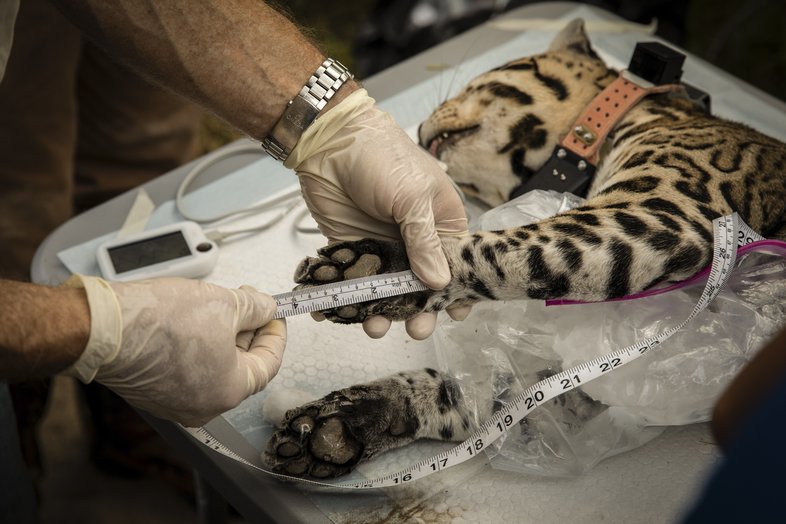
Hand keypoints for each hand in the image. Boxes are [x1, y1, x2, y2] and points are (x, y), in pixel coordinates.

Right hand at [63, 275, 285, 426]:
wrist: (103, 327)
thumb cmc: (158, 321)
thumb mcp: (224, 303)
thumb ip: (255, 308)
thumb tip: (266, 308)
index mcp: (229, 391)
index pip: (269, 363)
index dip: (275, 333)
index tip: (274, 314)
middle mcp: (204, 406)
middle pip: (242, 368)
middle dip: (248, 332)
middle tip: (248, 304)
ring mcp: (176, 403)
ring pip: (215, 369)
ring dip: (224, 338)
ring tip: (220, 307)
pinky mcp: (154, 393)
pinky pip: (189, 372)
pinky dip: (199, 349)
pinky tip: (195, 323)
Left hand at [285, 89, 470, 338]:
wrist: (328, 140)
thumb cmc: (381, 158)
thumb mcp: (411, 197)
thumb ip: (423, 241)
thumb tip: (439, 282)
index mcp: (439, 223)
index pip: (455, 264)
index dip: (457, 291)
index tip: (456, 315)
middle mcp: (412, 240)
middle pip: (420, 285)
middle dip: (419, 310)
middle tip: (415, 330)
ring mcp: (381, 247)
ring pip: (386, 290)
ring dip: (382, 311)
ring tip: (374, 326)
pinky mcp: (350, 250)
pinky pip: (351, 282)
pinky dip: (344, 300)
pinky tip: (335, 315)